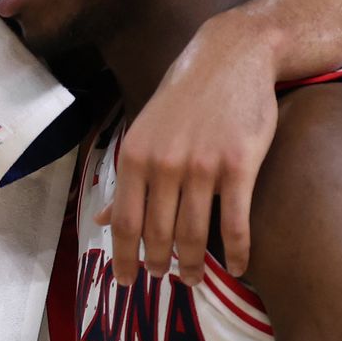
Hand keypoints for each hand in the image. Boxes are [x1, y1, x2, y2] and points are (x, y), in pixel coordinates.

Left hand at [97, 11, 276, 285]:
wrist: (232, 57)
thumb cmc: (186, 97)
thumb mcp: (145, 132)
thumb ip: (127, 179)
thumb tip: (102, 218)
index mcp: (135, 155)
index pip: (124, 222)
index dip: (124, 257)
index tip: (126, 283)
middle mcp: (164, 164)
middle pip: (157, 234)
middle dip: (158, 265)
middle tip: (163, 280)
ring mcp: (202, 166)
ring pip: (193, 234)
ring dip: (193, 266)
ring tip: (194, 279)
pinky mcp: (238, 166)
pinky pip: (236, 223)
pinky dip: (237, 252)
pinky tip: (239, 267)